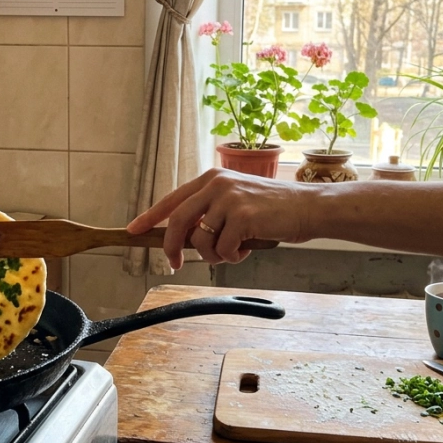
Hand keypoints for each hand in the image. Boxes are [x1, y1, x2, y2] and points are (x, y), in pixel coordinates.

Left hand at [127, 168, 319, 267]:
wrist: (308, 207)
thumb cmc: (273, 210)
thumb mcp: (236, 201)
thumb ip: (211, 211)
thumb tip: (182, 237)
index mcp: (212, 178)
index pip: (173, 199)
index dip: (151, 217)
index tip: (134, 230)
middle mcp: (217, 184)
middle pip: (179, 221)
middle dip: (172, 248)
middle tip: (175, 264)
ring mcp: (229, 199)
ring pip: (202, 241)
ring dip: (215, 255)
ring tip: (235, 249)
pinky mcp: (242, 217)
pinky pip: (222, 250)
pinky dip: (232, 257)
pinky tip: (248, 247)